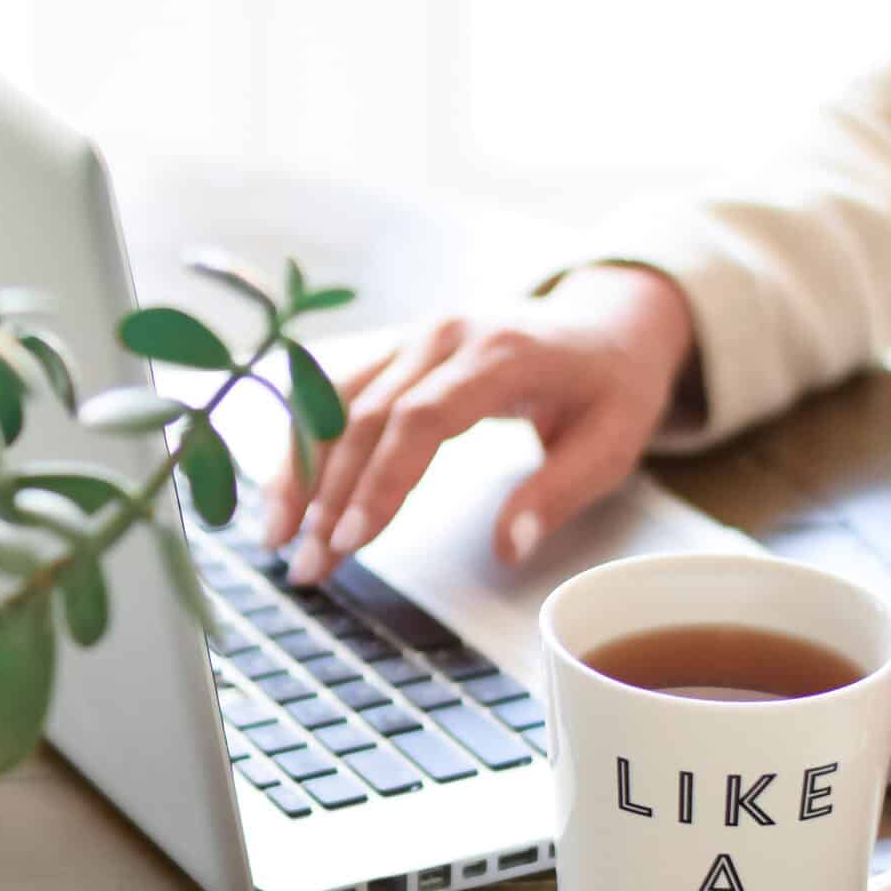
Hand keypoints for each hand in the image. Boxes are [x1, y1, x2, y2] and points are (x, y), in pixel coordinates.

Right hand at [259, 263, 695, 584]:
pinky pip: (332, 396)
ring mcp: (412, 338)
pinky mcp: (393, 351)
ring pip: (334, 404)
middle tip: (308, 566)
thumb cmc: (610, 388)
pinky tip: (285, 497)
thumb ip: (558, 493)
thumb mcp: (612, 444)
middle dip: (329, 497)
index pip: (421, 418)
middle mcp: (444, 336)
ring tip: (277, 540)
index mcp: (501, 354)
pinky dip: (302, 447)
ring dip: (300, 473)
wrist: (606, 324)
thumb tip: (508, 549)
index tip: (352, 540)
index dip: (380, 480)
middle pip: (366, 417)